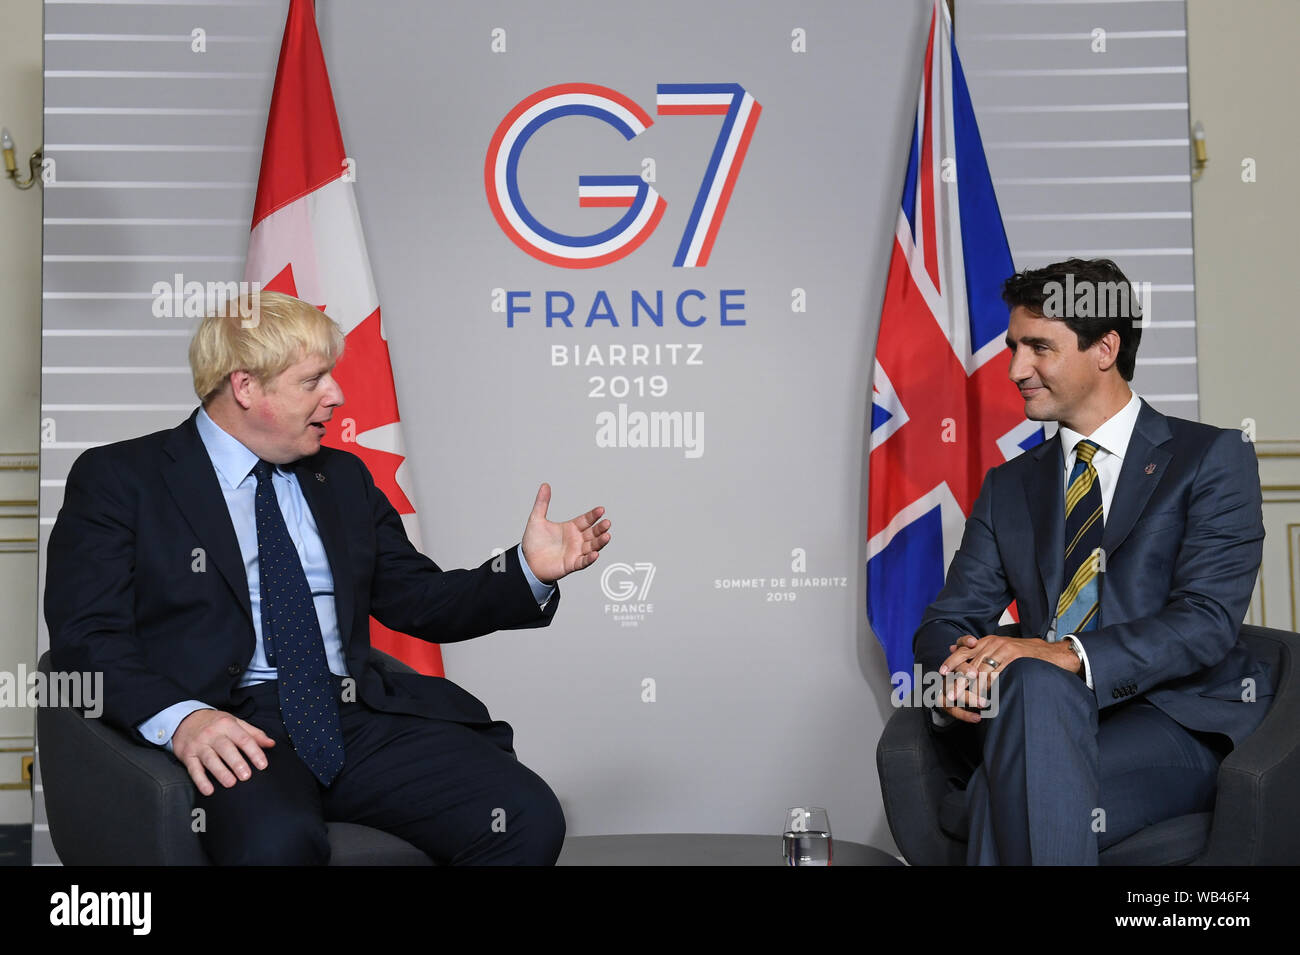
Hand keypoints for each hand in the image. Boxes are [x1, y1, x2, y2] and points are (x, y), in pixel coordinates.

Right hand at [172, 709, 275, 795]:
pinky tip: (208, 790)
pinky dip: (200, 780)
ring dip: (220, 772)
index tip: (263, 765)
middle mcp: (213, 734)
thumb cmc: (215, 723)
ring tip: (231, 783)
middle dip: (237, 763)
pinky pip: (193, 769)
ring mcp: (199, 745)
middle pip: (226, 749)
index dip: (254, 752)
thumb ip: (253, 734)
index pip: (243, 738)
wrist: (185, 719)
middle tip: (246, 776)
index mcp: (227, 725)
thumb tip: (271, 744)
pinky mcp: (187, 755)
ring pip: (210, 759)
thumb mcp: (235, 722)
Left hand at [520, 482, 610, 583]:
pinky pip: (583, 562)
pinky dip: (590, 559)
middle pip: (592, 533)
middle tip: (607, 523)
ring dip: (600, 542)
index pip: (586, 520)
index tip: (601, 510)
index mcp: (571, 528)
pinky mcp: (571, 564)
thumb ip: (542, 503)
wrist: (527, 562)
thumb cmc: (533, 542)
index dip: (593, 515)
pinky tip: (595, 554)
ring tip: (607, 536)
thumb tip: (544, 485)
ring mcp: (575, 552)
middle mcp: (576, 540)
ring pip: (592, 546)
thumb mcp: (537, 519)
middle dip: (600, 528)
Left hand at [938, 633, 1078, 721]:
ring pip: (982, 671)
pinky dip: (990, 688)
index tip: (941, 673)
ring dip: (972, 688)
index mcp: (989, 640)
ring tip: (964, 700)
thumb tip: (954, 647)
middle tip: (949, 694)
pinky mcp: (1015, 658)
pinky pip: (998, 675)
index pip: (964, 649)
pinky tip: (984, 698)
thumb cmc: (1027, 654)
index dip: (952, 661)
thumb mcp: (1002, 648)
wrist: (1055, 654)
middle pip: (970, 662)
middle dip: (959, 680)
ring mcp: (1005, 650)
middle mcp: (994, 643)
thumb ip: (980, 649)